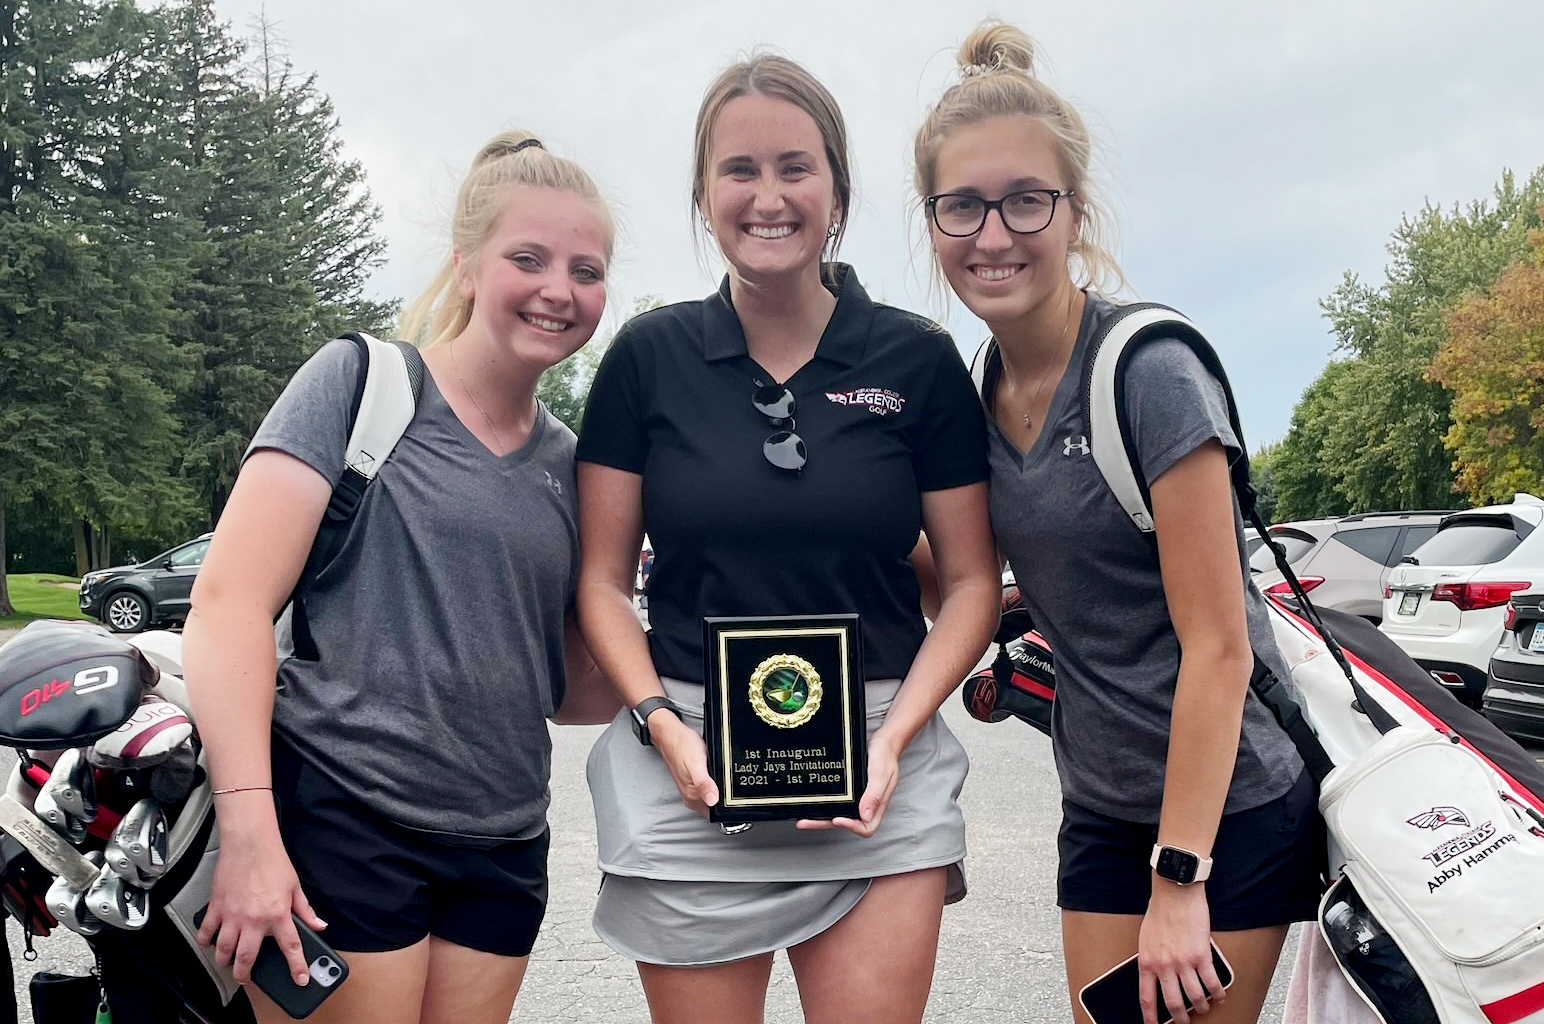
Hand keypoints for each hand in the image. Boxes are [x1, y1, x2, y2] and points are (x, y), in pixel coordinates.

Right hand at [195, 800, 325, 986]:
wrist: (250, 843)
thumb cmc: (273, 862)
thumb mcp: (295, 887)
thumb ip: (306, 910)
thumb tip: (319, 925)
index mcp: (278, 915)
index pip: (291, 947)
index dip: (297, 966)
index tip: (300, 980)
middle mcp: (254, 920)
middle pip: (246, 958)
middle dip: (245, 974)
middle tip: (247, 978)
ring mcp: (232, 916)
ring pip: (223, 950)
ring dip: (225, 961)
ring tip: (229, 963)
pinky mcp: (216, 908)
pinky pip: (206, 932)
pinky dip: (206, 941)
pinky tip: (210, 942)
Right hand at [651, 712, 718, 814]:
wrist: (671, 734)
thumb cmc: (683, 745)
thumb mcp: (697, 764)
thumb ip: (704, 784)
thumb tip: (713, 801)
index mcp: (692, 795)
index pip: (714, 811)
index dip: (727, 803)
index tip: (732, 792)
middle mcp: (690, 796)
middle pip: (714, 805)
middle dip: (724, 795)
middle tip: (727, 778)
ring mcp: (691, 789)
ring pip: (711, 796)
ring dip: (719, 788)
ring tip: (720, 773)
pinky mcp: (692, 782)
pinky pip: (707, 788)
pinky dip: (714, 782)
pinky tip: (714, 772)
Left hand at [796, 729, 900, 836]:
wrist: (883, 742)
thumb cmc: (885, 756)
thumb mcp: (881, 774)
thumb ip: (874, 795)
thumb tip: (865, 816)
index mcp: (877, 805)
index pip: (866, 827)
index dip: (851, 827)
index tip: (837, 819)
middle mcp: (866, 805)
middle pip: (846, 823)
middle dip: (824, 824)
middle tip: (804, 823)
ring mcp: (857, 799)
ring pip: (838, 813)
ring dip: (821, 818)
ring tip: (803, 817)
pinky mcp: (850, 791)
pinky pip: (837, 801)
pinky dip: (825, 804)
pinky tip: (813, 801)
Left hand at [1138, 881, 1224, 1023]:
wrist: (1174, 892)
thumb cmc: (1159, 911)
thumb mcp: (1146, 939)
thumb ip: (1152, 959)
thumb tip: (1158, 978)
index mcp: (1147, 962)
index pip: (1147, 998)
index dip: (1150, 1017)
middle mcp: (1164, 966)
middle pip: (1174, 1003)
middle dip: (1181, 1018)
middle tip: (1185, 1021)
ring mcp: (1184, 962)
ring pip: (1195, 997)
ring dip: (1202, 1007)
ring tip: (1204, 1008)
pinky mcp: (1202, 955)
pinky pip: (1212, 982)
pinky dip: (1217, 993)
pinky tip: (1219, 996)